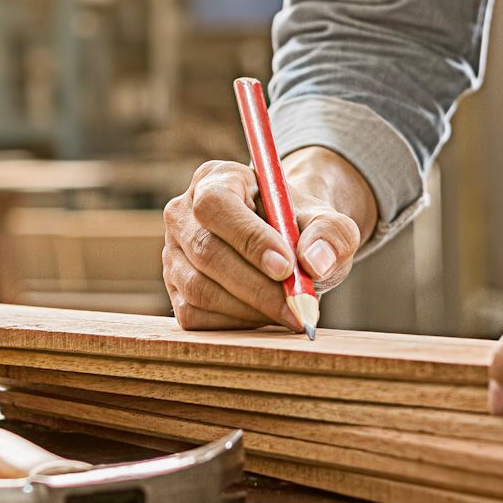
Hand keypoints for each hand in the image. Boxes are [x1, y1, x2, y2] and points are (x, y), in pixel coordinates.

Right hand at [162, 147, 376, 330]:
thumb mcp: (327, 222)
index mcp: (215, 179)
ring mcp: (172, 253)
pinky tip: (265, 314)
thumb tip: (314, 262)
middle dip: (257, 287)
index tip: (287, 267)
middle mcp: (183, 214)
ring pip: (200, 289)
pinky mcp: (174, 290)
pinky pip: (196, 315)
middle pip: (207, 253)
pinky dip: (236, 323)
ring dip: (250, 309)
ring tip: (289, 311)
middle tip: (298, 306)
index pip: (217, 205)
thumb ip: (330, 234)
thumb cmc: (301, 228)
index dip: (249, 239)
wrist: (286, 246)